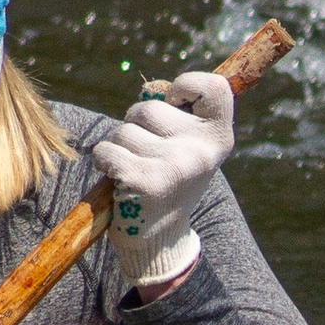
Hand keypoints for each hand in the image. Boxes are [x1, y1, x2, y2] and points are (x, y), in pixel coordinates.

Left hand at [94, 70, 233, 293]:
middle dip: (136, 125)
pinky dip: (104, 161)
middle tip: (148, 154)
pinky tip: (119, 179)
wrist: (160, 239)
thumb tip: (152, 88)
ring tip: (134, 169)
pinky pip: (106, 150)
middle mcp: (202, 152)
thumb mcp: (188, 146)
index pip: (213, 87)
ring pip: (122, 130)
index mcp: (219, 137)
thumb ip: (179, 113)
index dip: (185, 85)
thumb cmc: (168, 179)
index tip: (174, 102)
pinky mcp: (145, 181)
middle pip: (148, 107)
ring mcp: (175, 167)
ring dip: (118, 146)